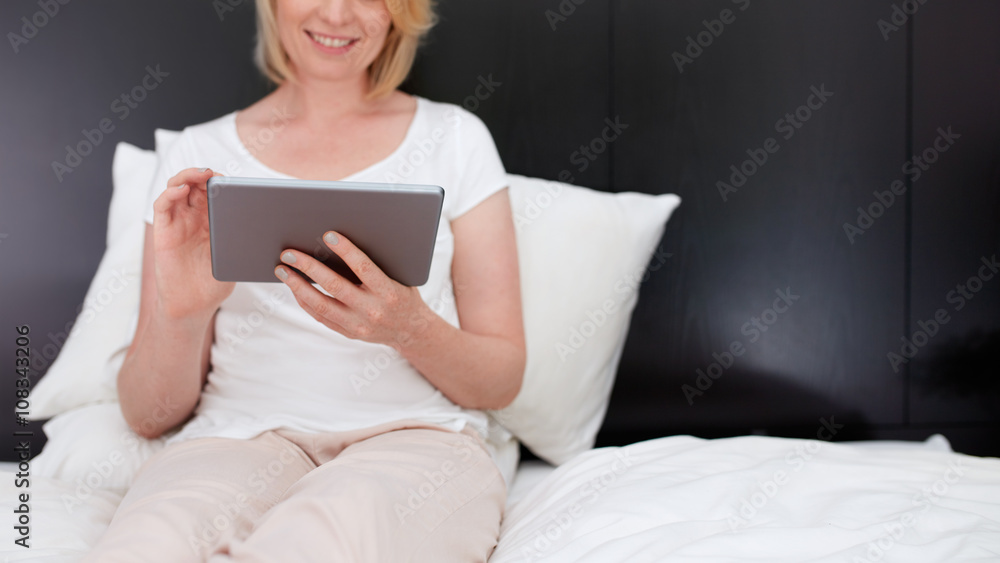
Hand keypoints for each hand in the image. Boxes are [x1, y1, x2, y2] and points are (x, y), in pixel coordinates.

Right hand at [151, 168, 234, 320]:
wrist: (193, 305)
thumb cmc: (214, 283)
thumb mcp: (233, 256)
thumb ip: (240, 238)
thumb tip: (264, 222)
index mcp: (211, 221)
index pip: (212, 192)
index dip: (219, 182)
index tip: (231, 179)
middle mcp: (192, 217)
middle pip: (194, 185)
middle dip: (204, 174)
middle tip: (215, 173)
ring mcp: (177, 222)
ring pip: (176, 188)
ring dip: (187, 176)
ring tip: (201, 174)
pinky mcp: (163, 231)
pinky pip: (162, 206)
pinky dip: (170, 193)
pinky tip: (181, 189)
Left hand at [274, 231, 432, 349]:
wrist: (411, 330)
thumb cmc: (403, 293)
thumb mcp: (401, 276)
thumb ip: (378, 262)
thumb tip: (343, 240)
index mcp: (388, 292)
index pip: (363, 268)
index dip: (346, 250)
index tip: (327, 235)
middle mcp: (373, 310)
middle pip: (335, 286)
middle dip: (309, 267)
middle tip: (289, 253)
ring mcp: (359, 324)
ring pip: (321, 304)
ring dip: (298, 285)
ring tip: (282, 270)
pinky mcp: (349, 332)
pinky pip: (320, 316)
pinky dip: (304, 300)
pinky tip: (294, 286)